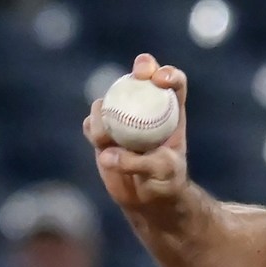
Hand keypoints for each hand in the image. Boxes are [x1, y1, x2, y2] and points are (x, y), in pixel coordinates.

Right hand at [86, 53, 192, 219]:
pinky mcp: (103, 133)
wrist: (150, 200)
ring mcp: (122, 117)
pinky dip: (93, 129)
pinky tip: (101, 143)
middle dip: (142, 66)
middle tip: (139, 75)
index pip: (173, 82)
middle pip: (142, 76)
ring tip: (107, 138)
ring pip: (110, 100)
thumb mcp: (164, 172)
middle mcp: (146, 108)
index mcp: (171, 111)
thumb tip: (107, 153)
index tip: (160, 80)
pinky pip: (92, 124)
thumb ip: (142, 161)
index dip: (168, 74)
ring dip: (106, 112)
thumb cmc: (166, 182)